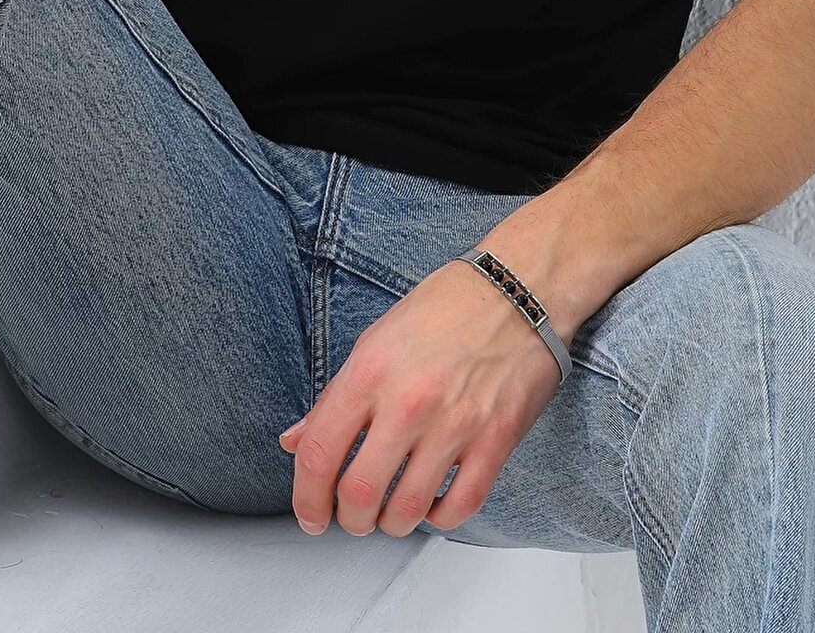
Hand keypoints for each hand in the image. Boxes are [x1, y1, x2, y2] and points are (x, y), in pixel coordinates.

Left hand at [276, 256, 563, 538]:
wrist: (519, 290)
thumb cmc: (447, 308)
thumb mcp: (376, 339)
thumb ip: (334, 397)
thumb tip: (295, 440)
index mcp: (371, 370)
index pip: (319, 452)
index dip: (306, 498)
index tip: (311, 514)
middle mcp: (409, 400)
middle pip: (359, 494)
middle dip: (348, 520)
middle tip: (351, 517)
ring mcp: (455, 423)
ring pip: (407, 512)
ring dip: (391, 525)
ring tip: (390, 512)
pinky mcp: (495, 441)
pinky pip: (459, 508)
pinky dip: (439, 520)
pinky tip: (433, 504)